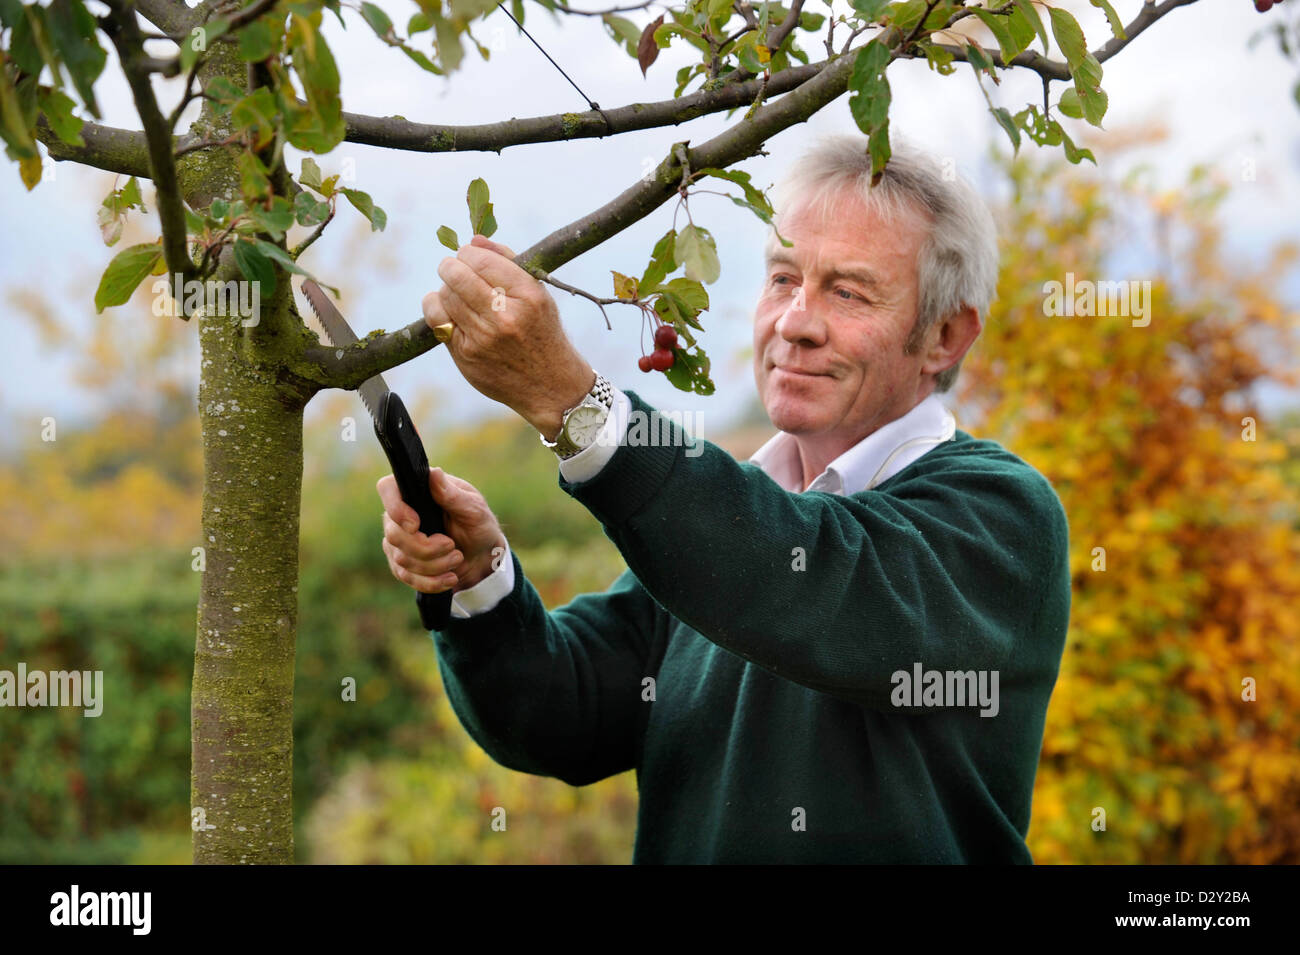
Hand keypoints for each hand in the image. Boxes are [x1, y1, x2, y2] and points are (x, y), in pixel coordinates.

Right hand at [377, 467, 506, 593]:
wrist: (482, 556)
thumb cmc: (478, 525)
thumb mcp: (473, 509)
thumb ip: (453, 495)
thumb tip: (434, 473)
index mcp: (417, 491)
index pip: (387, 489)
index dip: (395, 509)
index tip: (416, 525)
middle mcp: (401, 514)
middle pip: (394, 534)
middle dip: (427, 548)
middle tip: (452, 546)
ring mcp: (398, 540)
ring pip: (401, 558)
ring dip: (434, 565)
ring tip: (457, 558)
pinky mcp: (401, 563)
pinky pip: (405, 576)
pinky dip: (431, 581)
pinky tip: (450, 578)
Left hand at [423, 234, 593, 439]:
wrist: (550, 386)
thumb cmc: (542, 332)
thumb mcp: (538, 294)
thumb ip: (507, 262)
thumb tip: (473, 240)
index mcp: (527, 296)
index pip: (481, 260)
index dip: (467, 253)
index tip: (467, 255)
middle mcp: (505, 317)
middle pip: (457, 275)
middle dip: (450, 266)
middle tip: (453, 269)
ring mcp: (483, 339)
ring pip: (443, 296)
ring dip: (445, 288)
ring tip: (457, 292)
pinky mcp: (465, 356)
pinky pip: (436, 320)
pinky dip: (437, 308)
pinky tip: (448, 309)